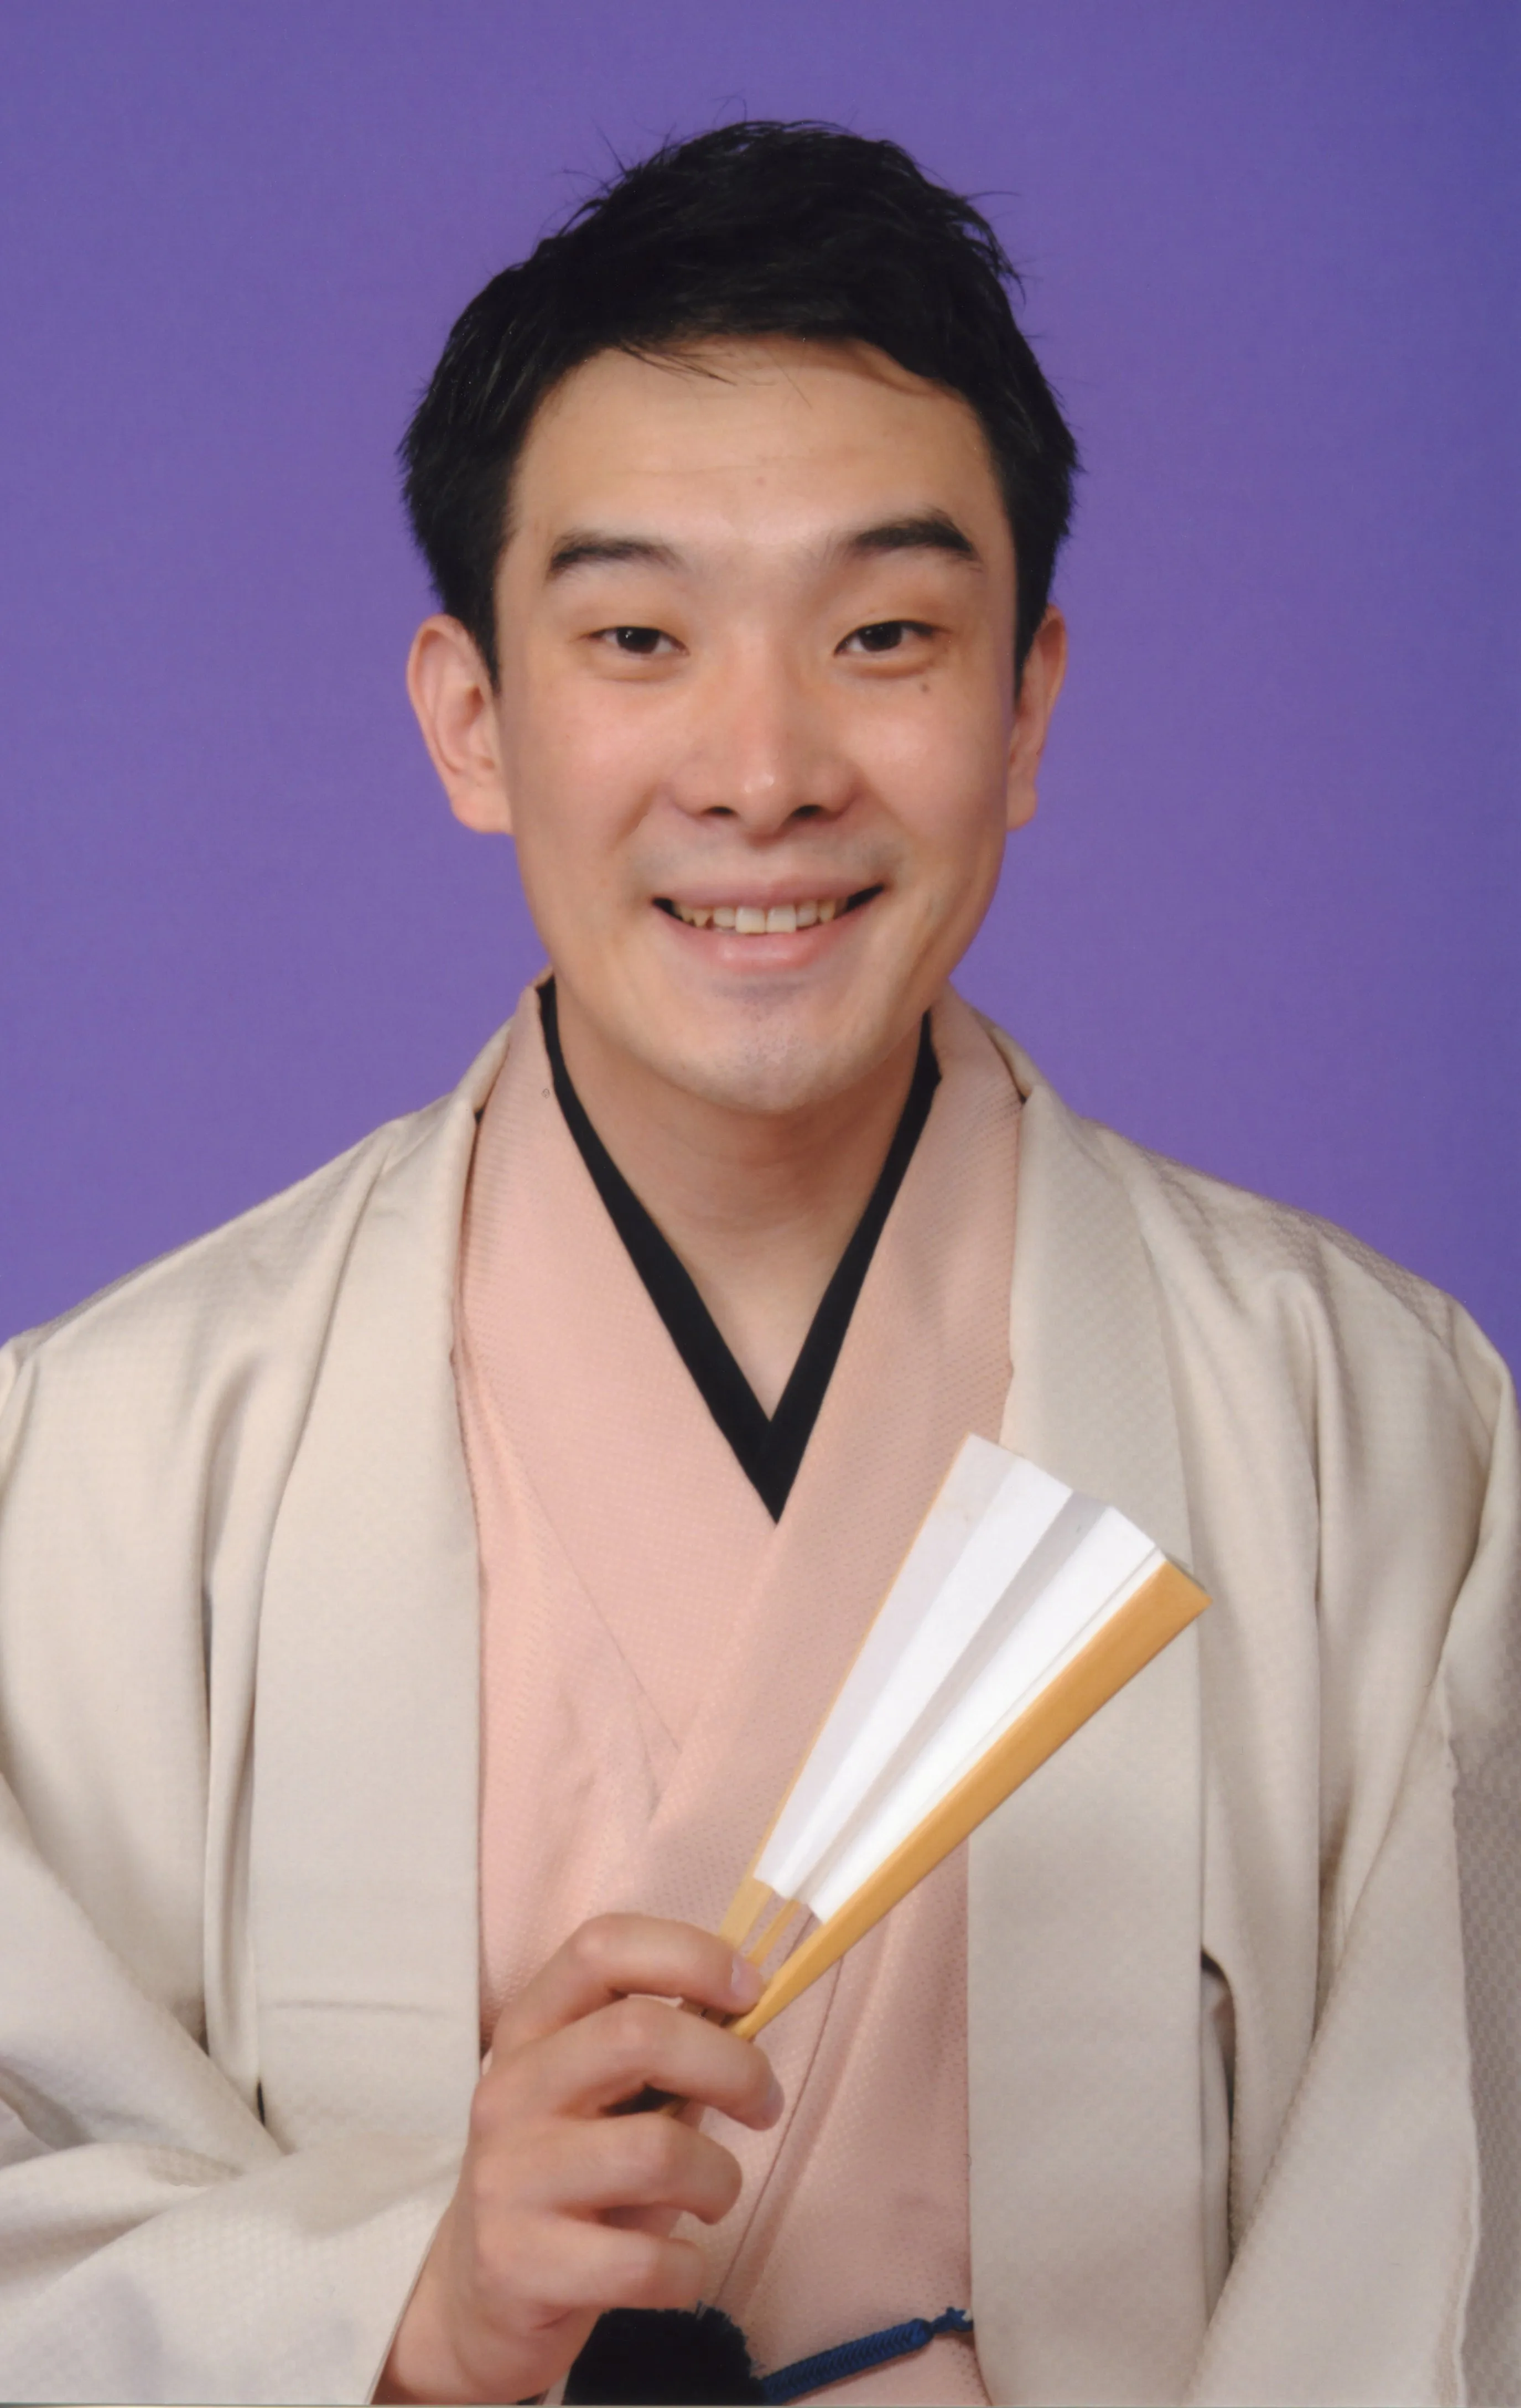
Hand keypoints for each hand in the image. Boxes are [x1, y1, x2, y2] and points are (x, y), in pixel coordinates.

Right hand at [377, 1913, 779, 2404]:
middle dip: (734, 2067)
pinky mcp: (517, 2264)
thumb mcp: (603, 2100)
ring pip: (656, 2152)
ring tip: (716, 2195)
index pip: (602, 1946)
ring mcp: (507, 2177)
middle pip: (639, 2034)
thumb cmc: (572, 2180)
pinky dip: (687, 2269)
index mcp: (532, 2029)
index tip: (753, 1991)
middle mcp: (510, 2090)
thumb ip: (663, 2056)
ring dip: (719, 2178)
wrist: (476, 2299)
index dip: (691, 1954)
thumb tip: (749, 2017)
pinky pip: (643, 2262)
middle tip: (764, 2105)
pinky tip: (679, 2268)